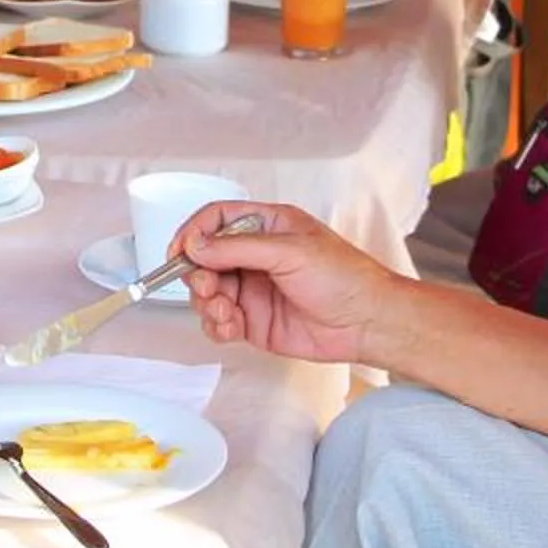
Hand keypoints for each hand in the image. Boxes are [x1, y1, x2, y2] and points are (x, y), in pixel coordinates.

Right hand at [175, 200, 392, 366]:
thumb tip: (195, 244)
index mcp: (266, 226)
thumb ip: (237, 247)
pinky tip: (231, 328)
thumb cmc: (344, 277)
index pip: (215, 220)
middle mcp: (255, 256)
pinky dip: (216, 326)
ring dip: (207, 303)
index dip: (193, 233)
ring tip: (224, 312)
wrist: (367, 322)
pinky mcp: (253, 321)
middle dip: (198, 274)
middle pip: (204, 259)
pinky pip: (219, 322)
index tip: (180, 251)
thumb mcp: (289, 251)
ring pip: (207, 293)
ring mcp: (252, 290)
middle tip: (208, 287)